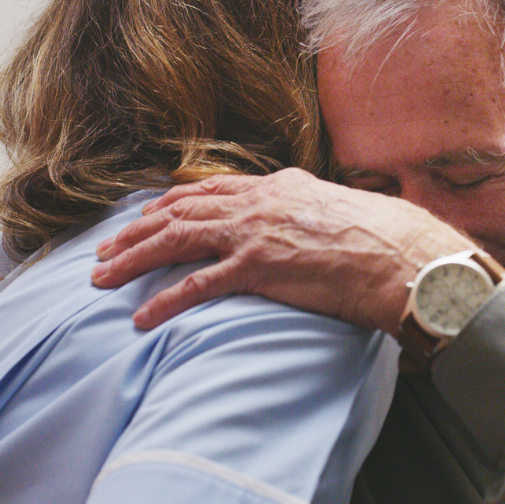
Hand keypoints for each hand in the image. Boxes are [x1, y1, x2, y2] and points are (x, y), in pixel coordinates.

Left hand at [90, 168, 473, 331]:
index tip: (141, 218)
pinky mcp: (258, 268)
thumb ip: (304, 211)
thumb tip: (297, 220)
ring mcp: (254, 234)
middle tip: (102, 251)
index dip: (166, 205)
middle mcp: (257, 203)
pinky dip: (163, 300)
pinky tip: (142, 317)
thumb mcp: (334, 210)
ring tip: (101, 280)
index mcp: (275, 187)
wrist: (403, 256)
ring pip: (174, 241)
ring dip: (131, 260)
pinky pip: (196, 285)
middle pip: (177, 213)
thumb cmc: (380, 240)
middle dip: (133, 233)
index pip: (206, 190)